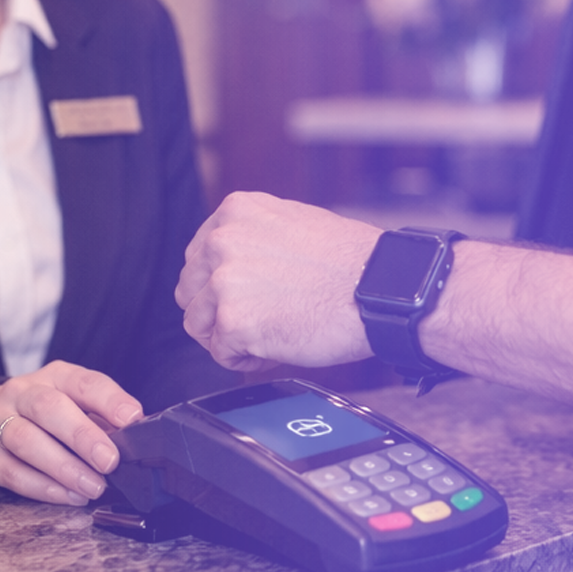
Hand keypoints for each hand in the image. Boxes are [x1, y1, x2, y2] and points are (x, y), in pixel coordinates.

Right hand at [0, 361, 142, 505]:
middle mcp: (21, 394)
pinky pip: (12, 472)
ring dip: (64, 468)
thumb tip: (132, 441)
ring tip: (92, 487)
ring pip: (27, 441)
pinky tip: (67, 496)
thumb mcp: (70, 405)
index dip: (110, 400)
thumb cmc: (37, 416)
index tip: (132, 419)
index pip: (84, 382)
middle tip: (109, 461)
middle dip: (83, 436)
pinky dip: (42, 487)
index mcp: (54, 378)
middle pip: (50, 409)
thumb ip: (99, 419)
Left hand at [177, 191, 377, 371]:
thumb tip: (229, 262)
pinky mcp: (233, 322)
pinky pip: (221, 354)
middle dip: (219, 311)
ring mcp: (225, 281)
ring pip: (198, 325)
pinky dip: (246, 360)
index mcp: (236, 212)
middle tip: (258, 318)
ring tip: (269, 334)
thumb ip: (254, 237)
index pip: (198, 256)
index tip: (246, 295)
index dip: (220, 283)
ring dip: (229, 336)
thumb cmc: (352, 263)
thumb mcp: (294, 224)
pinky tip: (275, 348)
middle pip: (190, 291)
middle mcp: (222, 241)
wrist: (382, 290)